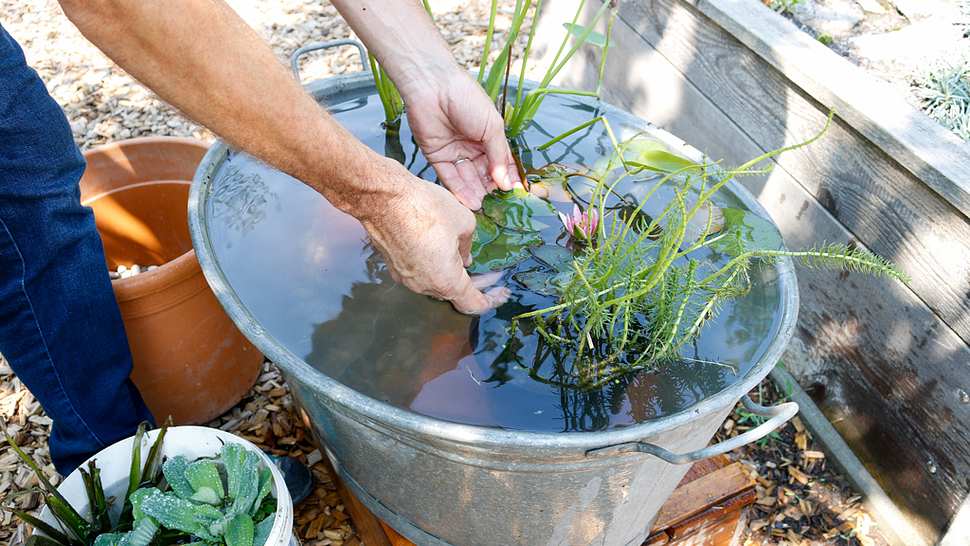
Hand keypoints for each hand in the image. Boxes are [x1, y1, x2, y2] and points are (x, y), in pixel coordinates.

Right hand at [358, 159, 509, 313]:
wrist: (382, 198)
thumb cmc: (425, 208)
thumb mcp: (464, 222)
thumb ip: (468, 246)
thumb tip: (465, 257)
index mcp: (446, 281)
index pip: (473, 304)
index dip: (492, 300)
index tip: (502, 292)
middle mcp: (424, 286)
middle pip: (455, 294)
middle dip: (476, 284)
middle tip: (492, 272)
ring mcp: (406, 278)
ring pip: (436, 283)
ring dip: (454, 275)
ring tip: (467, 257)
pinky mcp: (394, 266)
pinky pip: (421, 272)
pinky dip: (436, 267)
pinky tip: (442, 249)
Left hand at [403, 69, 520, 209]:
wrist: (433, 87)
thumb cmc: (467, 99)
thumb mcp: (492, 127)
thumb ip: (499, 156)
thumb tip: (506, 182)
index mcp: (488, 136)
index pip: (500, 162)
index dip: (507, 177)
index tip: (515, 193)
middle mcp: (472, 146)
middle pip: (483, 173)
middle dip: (490, 189)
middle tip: (498, 205)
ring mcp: (454, 152)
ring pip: (466, 178)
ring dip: (475, 192)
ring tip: (484, 207)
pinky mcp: (436, 156)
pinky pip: (449, 177)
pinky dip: (458, 190)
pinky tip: (469, 201)